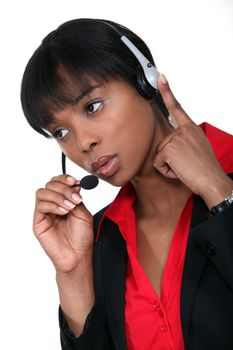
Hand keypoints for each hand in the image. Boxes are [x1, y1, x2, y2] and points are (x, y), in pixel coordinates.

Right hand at [33, 175, 93, 272]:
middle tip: (75, 197)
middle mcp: (53, 205)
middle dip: (64, 188)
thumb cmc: (82, 237)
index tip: (75, 181)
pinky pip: (40, 205)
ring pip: (43, 192)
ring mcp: (44, 213)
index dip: (65, 178)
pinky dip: (53, 205)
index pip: (58, 182)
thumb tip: (74, 185)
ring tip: (70, 207)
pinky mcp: (38, 221)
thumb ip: (76, 198)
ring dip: (58, 196)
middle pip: (50, 184)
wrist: (78, 255)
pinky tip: (63, 212)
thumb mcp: (83, 213)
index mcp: (63, 200)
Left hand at [153, 74, 232, 206]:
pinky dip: (166, 171)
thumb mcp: (197, 148)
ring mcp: (177, 138)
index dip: (167, 91)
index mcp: (191, 128)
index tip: (161, 77)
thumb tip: (172, 146)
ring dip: (168, 165)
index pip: (177, 107)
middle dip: (169, 158)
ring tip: (184, 168)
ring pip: (159, 154)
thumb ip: (185, 141)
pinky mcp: (169, 149)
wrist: (212, 180)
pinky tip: (179, 171)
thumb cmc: (206, 168)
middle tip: (187, 164)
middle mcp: (184, 130)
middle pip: (162, 143)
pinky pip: (158, 163)